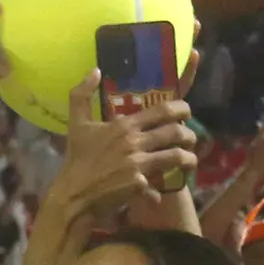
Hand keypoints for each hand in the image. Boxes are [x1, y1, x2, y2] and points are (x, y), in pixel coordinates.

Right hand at [50, 73, 198, 226]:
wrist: (73, 194)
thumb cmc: (76, 158)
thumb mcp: (76, 124)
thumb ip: (82, 94)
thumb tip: (94, 71)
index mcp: (124, 125)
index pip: (162, 110)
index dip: (181, 109)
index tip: (186, 112)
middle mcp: (134, 142)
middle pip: (175, 132)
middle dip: (189, 134)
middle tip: (190, 138)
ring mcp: (138, 164)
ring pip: (176, 157)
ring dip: (189, 158)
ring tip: (189, 160)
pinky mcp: (138, 185)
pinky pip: (158, 187)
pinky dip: (160, 191)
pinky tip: (160, 193)